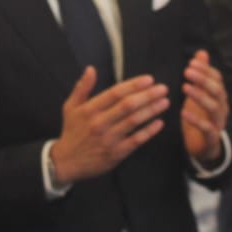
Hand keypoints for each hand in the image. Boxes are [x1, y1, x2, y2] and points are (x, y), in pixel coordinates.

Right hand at [49, 70, 169, 185]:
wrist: (66, 162)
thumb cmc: (71, 132)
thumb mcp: (70, 107)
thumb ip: (82, 88)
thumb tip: (91, 69)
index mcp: (89, 109)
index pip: (115, 93)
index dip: (134, 85)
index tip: (149, 79)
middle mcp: (99, 123)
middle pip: (127, 105)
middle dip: (148, 95)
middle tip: (163, 89)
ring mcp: (108, 139)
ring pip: (134, 121)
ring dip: (151, 110)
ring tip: (165, 102)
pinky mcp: (115, 154)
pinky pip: (135, 140)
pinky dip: (149, 131)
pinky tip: (159, 123)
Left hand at [181, 50, 229, 164]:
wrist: (205, 147)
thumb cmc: (201, 116)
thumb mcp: (200, 93)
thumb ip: (202, 74)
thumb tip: (202, 52)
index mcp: (219, 96)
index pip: (217, 79)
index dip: (206, 70)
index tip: (191, 62)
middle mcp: (222, 108)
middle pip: (217, 90)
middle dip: (203, 79)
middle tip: (187, 71)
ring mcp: (218, 123)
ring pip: (213, 107)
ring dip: (200, 96)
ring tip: (185, 87)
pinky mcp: (212, 138)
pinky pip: (207, 128)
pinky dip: (196, 120)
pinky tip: (184, 112)